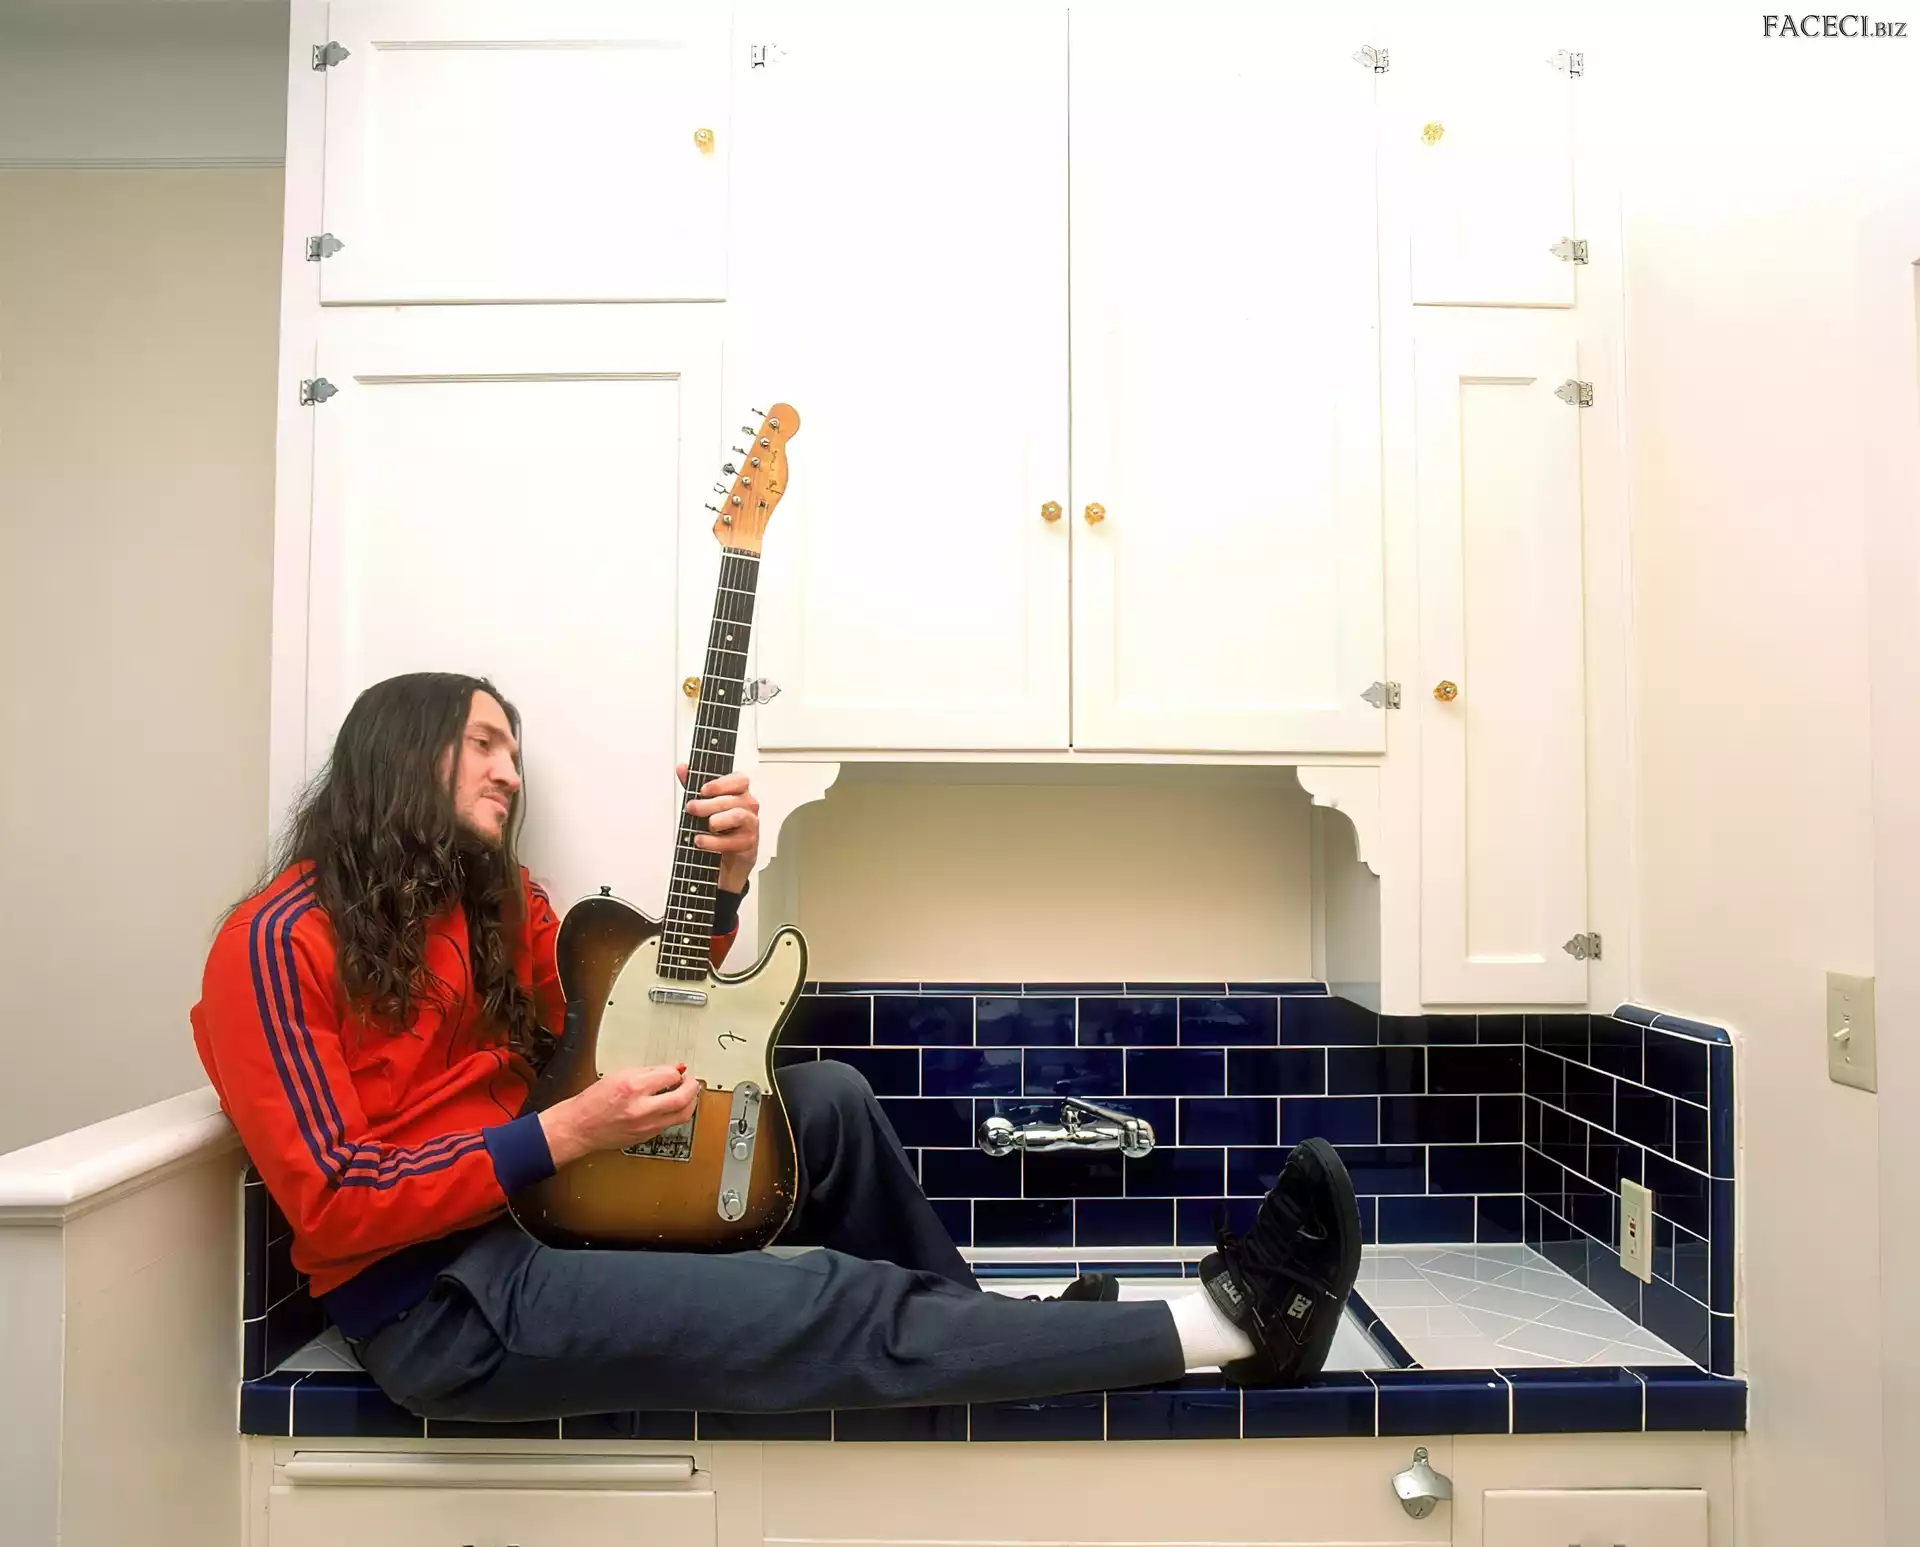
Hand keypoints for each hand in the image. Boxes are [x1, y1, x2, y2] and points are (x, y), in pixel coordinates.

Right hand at [540, 1064, 699, 1166]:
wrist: (580, 1126)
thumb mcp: (620, 1075)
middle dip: (693, 1087)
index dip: (677, 1072)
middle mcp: (641, 1109)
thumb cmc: (594, 1101)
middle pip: (683, 1099)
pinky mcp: (646, 1137)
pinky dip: (676, 1113)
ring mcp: (645, 1126)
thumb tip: (671, 1070)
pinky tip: (672, 1106)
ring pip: (682, 1115)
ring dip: (689, 1102)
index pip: (670, 1076)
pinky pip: (670, 1124)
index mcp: (633, 1088)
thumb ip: (648, 1072)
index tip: (677, 1071)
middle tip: (692, 1081)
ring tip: (686, 1094)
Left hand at [676, 764, 759, 891]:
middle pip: (733, 798)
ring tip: (703, 826)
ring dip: (716, 820)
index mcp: (740, 793)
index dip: (721, 783)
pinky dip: (714, 842)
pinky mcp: (748, 843)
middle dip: (709, 804)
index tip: (703, 790)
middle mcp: (748, 807)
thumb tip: (682, 768)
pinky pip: (734, 840)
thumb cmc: (719, 830)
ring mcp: (750, 825)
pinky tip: (702, 841)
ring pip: (737, 815)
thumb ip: (693, 785)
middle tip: (692, 808)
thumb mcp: (704, 805)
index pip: (739, 780)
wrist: (727, 861)